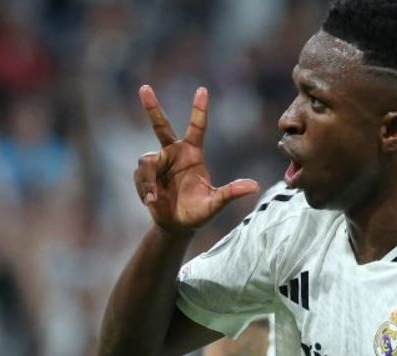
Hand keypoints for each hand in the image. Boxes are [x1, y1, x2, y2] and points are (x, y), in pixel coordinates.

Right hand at [134, 85, 259, 234]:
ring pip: (146, 162)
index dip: (199, 109)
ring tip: (153, 200)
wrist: (176, 225)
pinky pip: (141, 178)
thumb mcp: (215, 204)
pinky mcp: (144, 176)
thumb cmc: (197, 212)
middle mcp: (173, 153)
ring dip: (148, 182)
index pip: (196, 127)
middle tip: (144, 88)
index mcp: (192, 154)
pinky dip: (145, 191)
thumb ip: (231, 193)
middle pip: (160, 126)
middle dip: (152, 107)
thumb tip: (254, 186)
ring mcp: (157, 164)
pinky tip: (151, 202)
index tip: (202, 90)